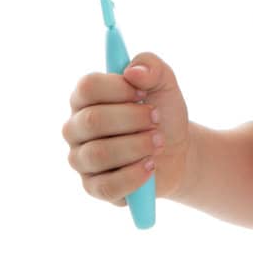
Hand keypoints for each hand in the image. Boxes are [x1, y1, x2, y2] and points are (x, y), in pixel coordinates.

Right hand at [62, 50, 190, 206]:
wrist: (176, 150)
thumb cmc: (162, 113)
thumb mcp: (164, 83)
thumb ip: (151, 66)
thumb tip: (133, 71)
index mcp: (86, 98)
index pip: (87, 87)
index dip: (118, 88)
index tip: (144, 93)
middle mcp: (76, 128)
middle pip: (92, 120)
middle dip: (133, 119)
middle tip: (156, 119)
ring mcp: (81, 159)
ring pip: (98, 154)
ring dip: (137, 146)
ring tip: (158, 143)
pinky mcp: (93, 187)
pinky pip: (107, 186)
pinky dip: (134, 175)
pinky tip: (151, 165)